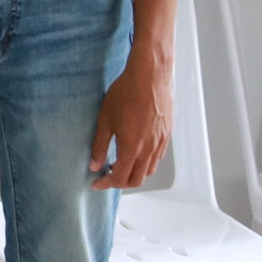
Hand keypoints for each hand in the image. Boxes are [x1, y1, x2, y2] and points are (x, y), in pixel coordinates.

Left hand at [91, 47, 172, 188]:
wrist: (149, 77)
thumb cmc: (125, 94)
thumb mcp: (105, 119)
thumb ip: (100, 145)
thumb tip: (94, 165)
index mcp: (131, 148)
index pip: (119, 177)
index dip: (106, 184)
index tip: (97, 183)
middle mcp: (149, 150)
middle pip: (136, 179)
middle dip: (120, 183)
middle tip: (107, 176)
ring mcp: (160, 143)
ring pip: (149, 170)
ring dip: (134, 173)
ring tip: (120, 163)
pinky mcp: (167, 134)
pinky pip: (157, 157)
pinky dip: (145, 162)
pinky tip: (136, 151)